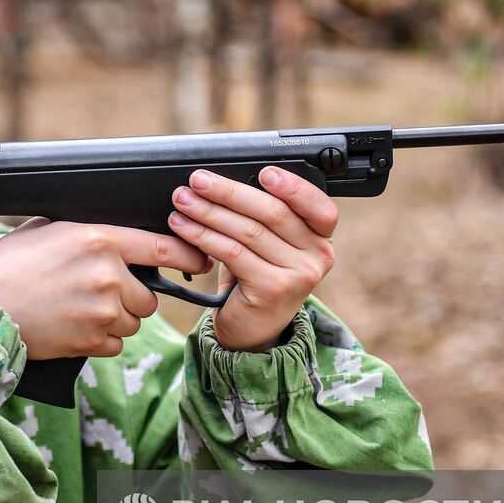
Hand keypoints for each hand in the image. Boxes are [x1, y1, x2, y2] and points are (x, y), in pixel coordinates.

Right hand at [0, 218, 211, 360]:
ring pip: (133, 321)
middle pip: (148, 295)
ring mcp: (102, 311)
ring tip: (78, 309)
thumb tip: (113, 230)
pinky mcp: (91, 341)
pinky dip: (100, 340)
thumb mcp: (47, 230)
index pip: (163, 247)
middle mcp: (108, 274)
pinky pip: (115, 344)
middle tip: (97, 293)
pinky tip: (73, 327)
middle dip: (131, 297)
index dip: (189, 255)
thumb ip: (86, 229)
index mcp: (100, 239)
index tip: (202, 260)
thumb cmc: (9, 265)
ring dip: (116, 320)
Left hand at [167, 167, 338, 352]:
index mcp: (321, 238)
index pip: (319, 206)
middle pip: (274, 212)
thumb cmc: (255, 279)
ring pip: (249, 231)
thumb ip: (260, 216)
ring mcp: (299, 275)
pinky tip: (184, 227)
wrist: (250, 331)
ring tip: (182, 201)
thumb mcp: (266, 245)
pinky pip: (233, 253)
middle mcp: (318, 256)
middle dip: (230, 192)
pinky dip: (204, 236)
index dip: (293, 186)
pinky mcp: (272, 289)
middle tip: (198, 180)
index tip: (263, 171)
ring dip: (209, 212)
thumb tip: (221, 181)